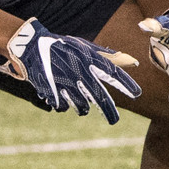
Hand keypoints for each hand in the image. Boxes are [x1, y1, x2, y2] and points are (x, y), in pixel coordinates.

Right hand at [0, 17, 140, 123]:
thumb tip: (133, 62)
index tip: (137, 94)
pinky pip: (61, 107)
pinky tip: (62, 100)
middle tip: (114, 121)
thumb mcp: (85, 47)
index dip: (125, 84)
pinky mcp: (50, 91)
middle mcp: (79, 72)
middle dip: (109, 111)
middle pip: (99, 96)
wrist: (31, 46)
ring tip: (83, 108)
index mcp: (88, 59)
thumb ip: (108, 56)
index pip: (112, 72)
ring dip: (83, 109)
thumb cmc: (62, 46)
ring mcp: (64, 82)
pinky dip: (63, 106)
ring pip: (80, 106)